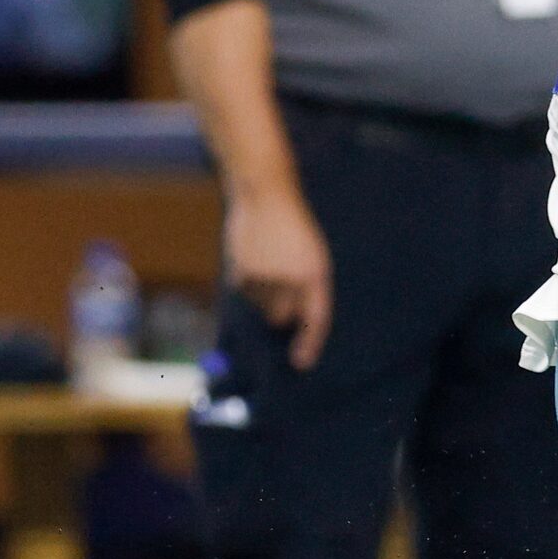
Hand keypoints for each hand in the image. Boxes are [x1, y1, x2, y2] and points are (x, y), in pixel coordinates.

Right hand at [227, 189, 331, 369]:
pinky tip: (253, 257)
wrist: (266, 196)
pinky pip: (244, 292)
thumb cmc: (292, 228)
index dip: (309, 343)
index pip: (316, 318)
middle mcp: (291, 280)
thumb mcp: (310, 255)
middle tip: (279, 287)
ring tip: (267, 262)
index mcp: (316, 275)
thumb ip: (305, 286)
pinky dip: (247, 281)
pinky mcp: (241, 273)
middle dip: (280, 312)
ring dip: (263, 292)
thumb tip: (289, 320)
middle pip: (282, 319)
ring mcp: (265, 277)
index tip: (301, 362)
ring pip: (260, 305)